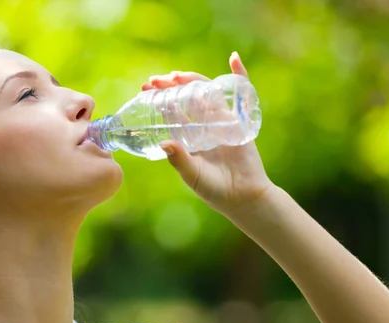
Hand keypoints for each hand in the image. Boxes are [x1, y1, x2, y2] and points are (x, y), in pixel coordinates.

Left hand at [142, 52, 273, 215]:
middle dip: (170, 87)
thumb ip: (180, 160)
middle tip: (154, 80)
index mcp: (188, 137)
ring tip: (176, 75)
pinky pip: (241, 94)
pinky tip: (234, 58)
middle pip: (186, 98)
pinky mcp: (239, 120)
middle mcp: (203, 126)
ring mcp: (221, 121)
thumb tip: (164, 143)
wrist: (244, 197)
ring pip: (206, 93)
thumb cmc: (215, 189)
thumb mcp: (193, 175)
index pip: (171, 112)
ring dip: (192, 80)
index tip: (145, 90)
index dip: (158, 100)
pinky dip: (240, 75)